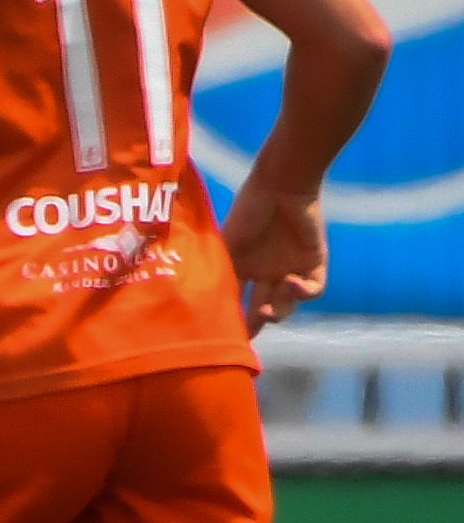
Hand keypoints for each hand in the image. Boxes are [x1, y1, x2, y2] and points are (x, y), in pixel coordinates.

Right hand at [221, 173, 328, 330]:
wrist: (280, 186)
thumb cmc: (248, 211)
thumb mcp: (227, 245)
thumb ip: (223, 273)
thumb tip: (208, 305)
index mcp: (245, 267)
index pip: (240, 299)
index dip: (236, 318)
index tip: (226, 336)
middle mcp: (268, 271)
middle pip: (265, 306)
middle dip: (258, 321)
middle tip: (250, 332)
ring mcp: (292, 267)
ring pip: (289, 303)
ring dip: (280, 310)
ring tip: (268, 310)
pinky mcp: (314, 262)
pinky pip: (314, 289)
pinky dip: (304, 292)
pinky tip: (291, 284)